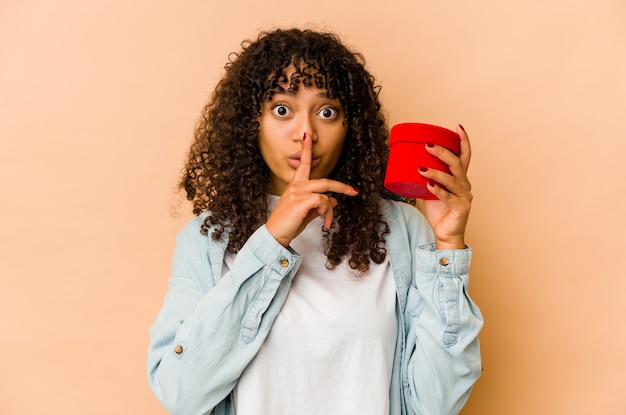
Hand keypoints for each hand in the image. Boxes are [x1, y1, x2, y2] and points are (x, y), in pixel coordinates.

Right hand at [265, 133, 358, 246]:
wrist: (274, 236)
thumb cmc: (287, 224)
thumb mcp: (306, 213)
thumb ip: (319, 205)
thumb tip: (333, 200)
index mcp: (295, 186)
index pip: (303, 164)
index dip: (307, 149)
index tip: (307, 137)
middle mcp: (296, 186)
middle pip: (325, 181)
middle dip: (342, 186)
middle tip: (353, 191)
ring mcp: (297, 193)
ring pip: (325, 193)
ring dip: (330, 210)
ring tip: (327, 222)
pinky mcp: (300, 201)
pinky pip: (322, 202)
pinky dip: (326, 212)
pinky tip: (322, 221)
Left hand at [418, 125, 472, 249]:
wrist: (445, 234)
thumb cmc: (439, 212)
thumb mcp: (431, 191)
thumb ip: (425, 179)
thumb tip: (409, 165)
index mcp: (460, 178)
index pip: (465, 156)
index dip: (463, 141)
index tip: (458, 127)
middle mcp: (465, 185)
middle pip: (457, 164)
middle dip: (443, 152)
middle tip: (428, 146)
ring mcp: (464, 196)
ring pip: (451, 180)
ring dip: (435, 172)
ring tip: (421, 168)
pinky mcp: (461, 208)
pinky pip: (448, 197)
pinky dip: (438, 190)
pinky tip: (429, 185)